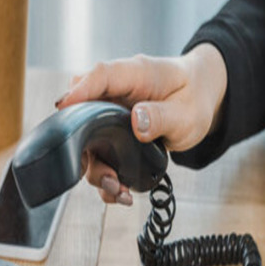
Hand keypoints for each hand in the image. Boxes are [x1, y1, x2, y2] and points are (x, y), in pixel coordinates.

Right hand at [55, 44, 226, 204]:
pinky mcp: (112, 131)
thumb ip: (162, 117)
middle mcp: (117, 93)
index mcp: (136, 75)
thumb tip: (137, 120)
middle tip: (104, 173)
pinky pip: (99, 152)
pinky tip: (119, 190)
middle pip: (84, 111)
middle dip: (84, 145)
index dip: (79, 90)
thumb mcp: (187, 112)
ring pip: (88, 139)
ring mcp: (111, 113)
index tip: (63, 108)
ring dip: (97, 168)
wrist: (201, 99)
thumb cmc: (194, 98)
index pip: (102, 76)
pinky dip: (106, 174)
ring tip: (116, 188)